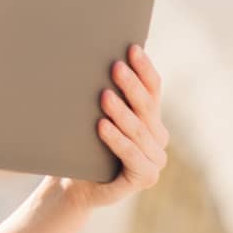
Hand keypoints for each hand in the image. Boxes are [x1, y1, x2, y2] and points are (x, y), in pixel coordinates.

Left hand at [56, 45, 168, 209]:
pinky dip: (117, 140)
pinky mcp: (146, 177)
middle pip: (146, 107)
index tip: (132, 48)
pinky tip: (102, 126)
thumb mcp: (97, 116)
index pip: (153, 89)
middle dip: (130, 85)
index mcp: (151, 118)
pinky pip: (131, 155)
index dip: (144, 69)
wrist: (75, 184)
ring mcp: (155, 159)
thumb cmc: (84, 145)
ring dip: (121, 112)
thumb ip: (107, 94)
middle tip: (115, 67)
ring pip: (137, 130)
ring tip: (104, 96)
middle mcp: (158, 137)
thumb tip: (98, 56)